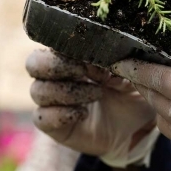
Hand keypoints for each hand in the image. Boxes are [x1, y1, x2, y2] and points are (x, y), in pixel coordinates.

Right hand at [27, 48, 158, 167]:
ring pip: (38, 91)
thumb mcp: (129, 74)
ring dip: (68, 91)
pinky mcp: (54, 126)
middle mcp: (57, 77)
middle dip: (56, 65)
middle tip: (84, 72)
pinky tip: (83, 113)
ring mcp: (53, 102)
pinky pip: (42, 118)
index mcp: (72, 57)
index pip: (52, 44)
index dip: (67, 47)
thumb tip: (95, 61)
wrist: (137, 126)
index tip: (90, 54)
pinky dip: (61, 115)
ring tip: (97, 93)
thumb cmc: (131, 92)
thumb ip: (114, 64)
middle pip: (34, 63)